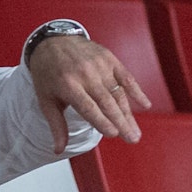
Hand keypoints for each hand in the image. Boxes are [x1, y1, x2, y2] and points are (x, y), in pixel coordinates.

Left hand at [27, 35, 152, 152]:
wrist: (52, 41)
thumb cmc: (48, 73)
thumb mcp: (46, 100)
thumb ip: (56, 125)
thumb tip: (58, 149)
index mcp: (68, 85)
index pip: (88, 107)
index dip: (102, 121)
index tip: (113, 134)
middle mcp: (85, 74)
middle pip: (107, 102)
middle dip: (121, 122)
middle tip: (132, 139)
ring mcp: (99, 65)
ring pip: (118, 93)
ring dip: (129, 113)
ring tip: (135, 131)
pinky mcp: (109, 59)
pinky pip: (126, 77)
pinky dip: (137, 90)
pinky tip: (145, 104)